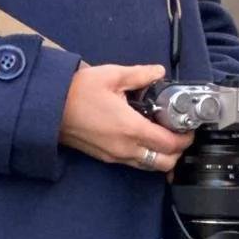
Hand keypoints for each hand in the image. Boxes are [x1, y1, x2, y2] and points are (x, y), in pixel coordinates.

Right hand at [59, 63, 192, 171]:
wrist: (49, 107)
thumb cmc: (79, 90)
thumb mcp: (112, 75)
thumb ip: (140, 75)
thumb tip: (158, 72)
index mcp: (130, 128)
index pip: (168, 144)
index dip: (185, 139)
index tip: (189, 128)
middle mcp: (125, 148)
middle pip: (163, 163)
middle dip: (178, 152)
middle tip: (180, 134)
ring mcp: (114, 156)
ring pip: (149, 166)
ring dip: (162, 156)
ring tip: (165, 136)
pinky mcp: (106, 157)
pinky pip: (134, 164)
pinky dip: (147, 156)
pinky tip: (145, 139)